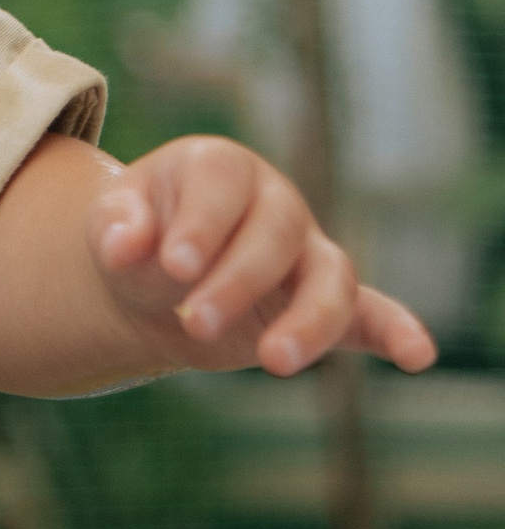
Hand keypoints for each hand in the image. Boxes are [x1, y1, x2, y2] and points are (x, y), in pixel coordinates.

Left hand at [89, 136, 436, 377]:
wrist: (152, 280)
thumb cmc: (136, 237)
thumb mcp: (110, 223)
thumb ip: (116, 226)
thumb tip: (123, 246)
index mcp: (220, 166)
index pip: (224, 182)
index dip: (203, 222)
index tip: (174, 264)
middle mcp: (274, 202)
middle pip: (274, 233)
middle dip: (236, 281)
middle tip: (193, 320)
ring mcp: (307, 252)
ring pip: (329, 277)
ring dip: (307, 321)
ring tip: (273, 362)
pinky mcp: (325, 304)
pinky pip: (370, 314)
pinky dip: (398, 331)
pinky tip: (419, 356)